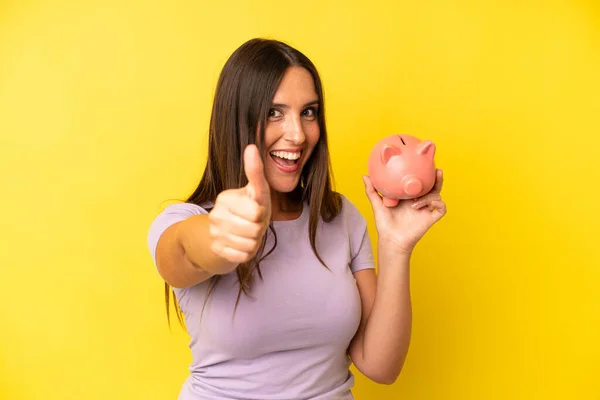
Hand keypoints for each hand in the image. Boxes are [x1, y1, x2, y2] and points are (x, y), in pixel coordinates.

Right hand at [208, 145, 271, 263]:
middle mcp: (216, 215)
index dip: (261, 213)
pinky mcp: (217, 249)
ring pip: (249, 244)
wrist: (232, 231)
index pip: (256, 212)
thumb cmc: (250, 207)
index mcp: (225, 198)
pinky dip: (247, 252)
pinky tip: (241, 243)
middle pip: (254, 229)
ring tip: (248, 233)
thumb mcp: (257, 190)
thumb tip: (251, 147)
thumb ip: (255, 171)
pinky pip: (243, 256)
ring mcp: (214, 233)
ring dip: (254, 241)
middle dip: (259, 228)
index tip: (255, 209)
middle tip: (252, 223)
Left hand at [363, 169, 445, 254]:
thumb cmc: (384, 224)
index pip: (421, 182)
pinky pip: (441, 208)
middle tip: (436, 170)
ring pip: (437, 196)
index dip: (425, 174)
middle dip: (437, 178)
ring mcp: (425, 210)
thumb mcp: (377, 204)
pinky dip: (434, 203)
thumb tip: (365, 176)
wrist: (390, 240)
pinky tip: (418, 206)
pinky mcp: (430, 219)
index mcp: (409, 196)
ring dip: (429, 195)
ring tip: (415, 199)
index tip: (424, 163)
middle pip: (433, 187)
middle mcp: (419, 202)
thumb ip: (372, 191)